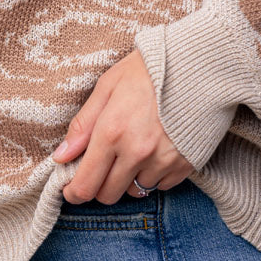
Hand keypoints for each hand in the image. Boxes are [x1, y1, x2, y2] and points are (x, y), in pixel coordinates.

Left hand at [51, 48, 194, 202]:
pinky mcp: (185, 165)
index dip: (74, 192)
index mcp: (112, 132)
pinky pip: (161, 186)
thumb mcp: (108, 87)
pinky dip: (154, 176)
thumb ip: (83, 124)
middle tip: (103, 166)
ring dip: (128, 179)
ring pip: (135, 192)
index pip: (86, 184)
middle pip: (108, 195)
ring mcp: (162, 161)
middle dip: (100, 185)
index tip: (71, 188)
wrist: (199, 65)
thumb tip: (61, 156)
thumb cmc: (149, 70)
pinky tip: (155, 152)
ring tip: (133, 152)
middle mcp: (136, 153)